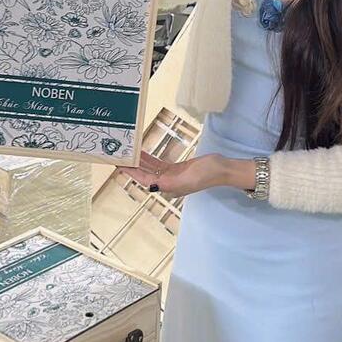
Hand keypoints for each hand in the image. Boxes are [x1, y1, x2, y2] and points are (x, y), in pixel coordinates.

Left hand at [121, 150, 257, 196]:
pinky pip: (158, 164)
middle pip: (145, 174)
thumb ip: (170, 182)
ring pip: (150, 169)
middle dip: (132, 167)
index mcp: (169, 187)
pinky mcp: (177, 169)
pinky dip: (149, 159)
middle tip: (119, 157)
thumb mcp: (188, 177)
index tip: (120, 165)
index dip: (132, 173)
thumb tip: (153, 185)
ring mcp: (172, 176)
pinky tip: (142, 153)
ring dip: (139, 162)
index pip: (145, 179)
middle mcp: (167, 183)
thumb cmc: (206, 173)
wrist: (222, 168)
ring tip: (128, 154)